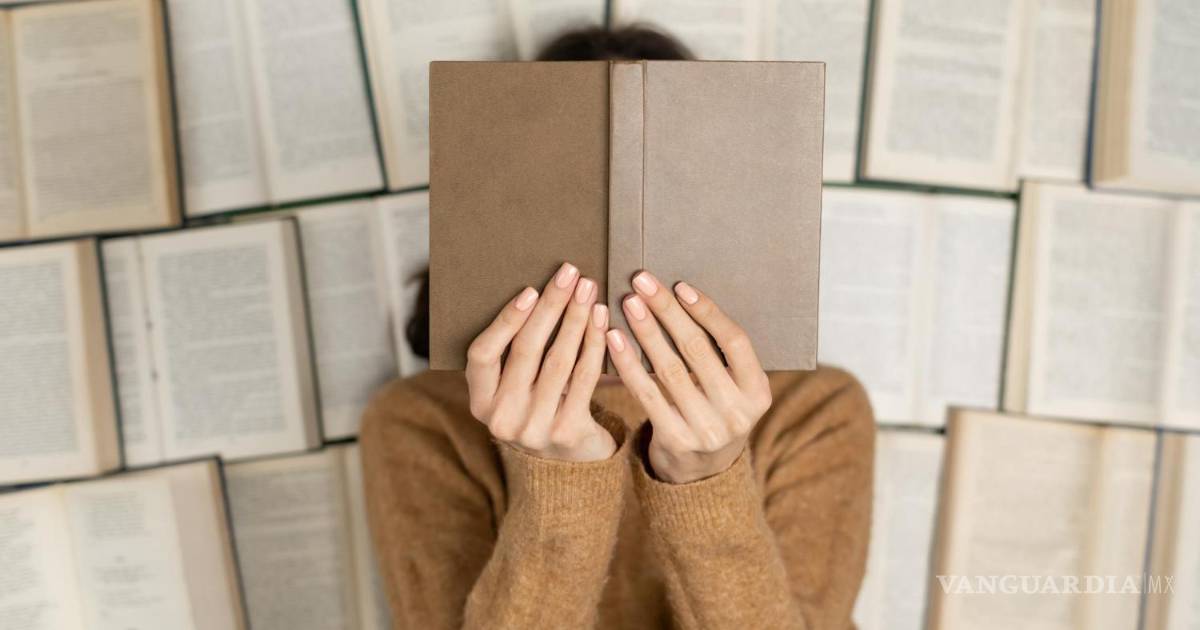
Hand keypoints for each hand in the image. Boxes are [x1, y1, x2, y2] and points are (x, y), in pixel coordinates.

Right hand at [465, 262, 615, 461]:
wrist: (569, 465)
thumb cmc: (539, 408)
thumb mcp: (515, 390)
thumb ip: (514, 356)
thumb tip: (539, 292)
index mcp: (480, 402)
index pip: (482, 355)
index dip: (505, 321)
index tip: (529, 290)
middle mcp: (502, 417)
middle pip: (526, 351)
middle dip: (550, 306)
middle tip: (569, 274)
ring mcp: (535, 427)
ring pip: (558, 360)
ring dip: (576, 318)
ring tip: (588, 290)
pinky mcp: (568, 431)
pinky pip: (584, 378)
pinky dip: (594, 344)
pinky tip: (602, 320)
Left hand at [606, 272, 771, 483]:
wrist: (701, 474)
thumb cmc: (713, 412)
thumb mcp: (733, 389)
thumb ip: (720, 354)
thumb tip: (679, 296)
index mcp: (758, 392)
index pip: (735, 341)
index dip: (707, 311)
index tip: (680, 286)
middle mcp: (738, 413)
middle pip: (698, 350)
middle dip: (667, 311)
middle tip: (642, 282)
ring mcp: (707, 430)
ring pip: (669, 369)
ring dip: (645, 331)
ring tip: (628, 303)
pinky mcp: (675, 441)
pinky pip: (646, 393)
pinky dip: (628, 362)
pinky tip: (614, 338)